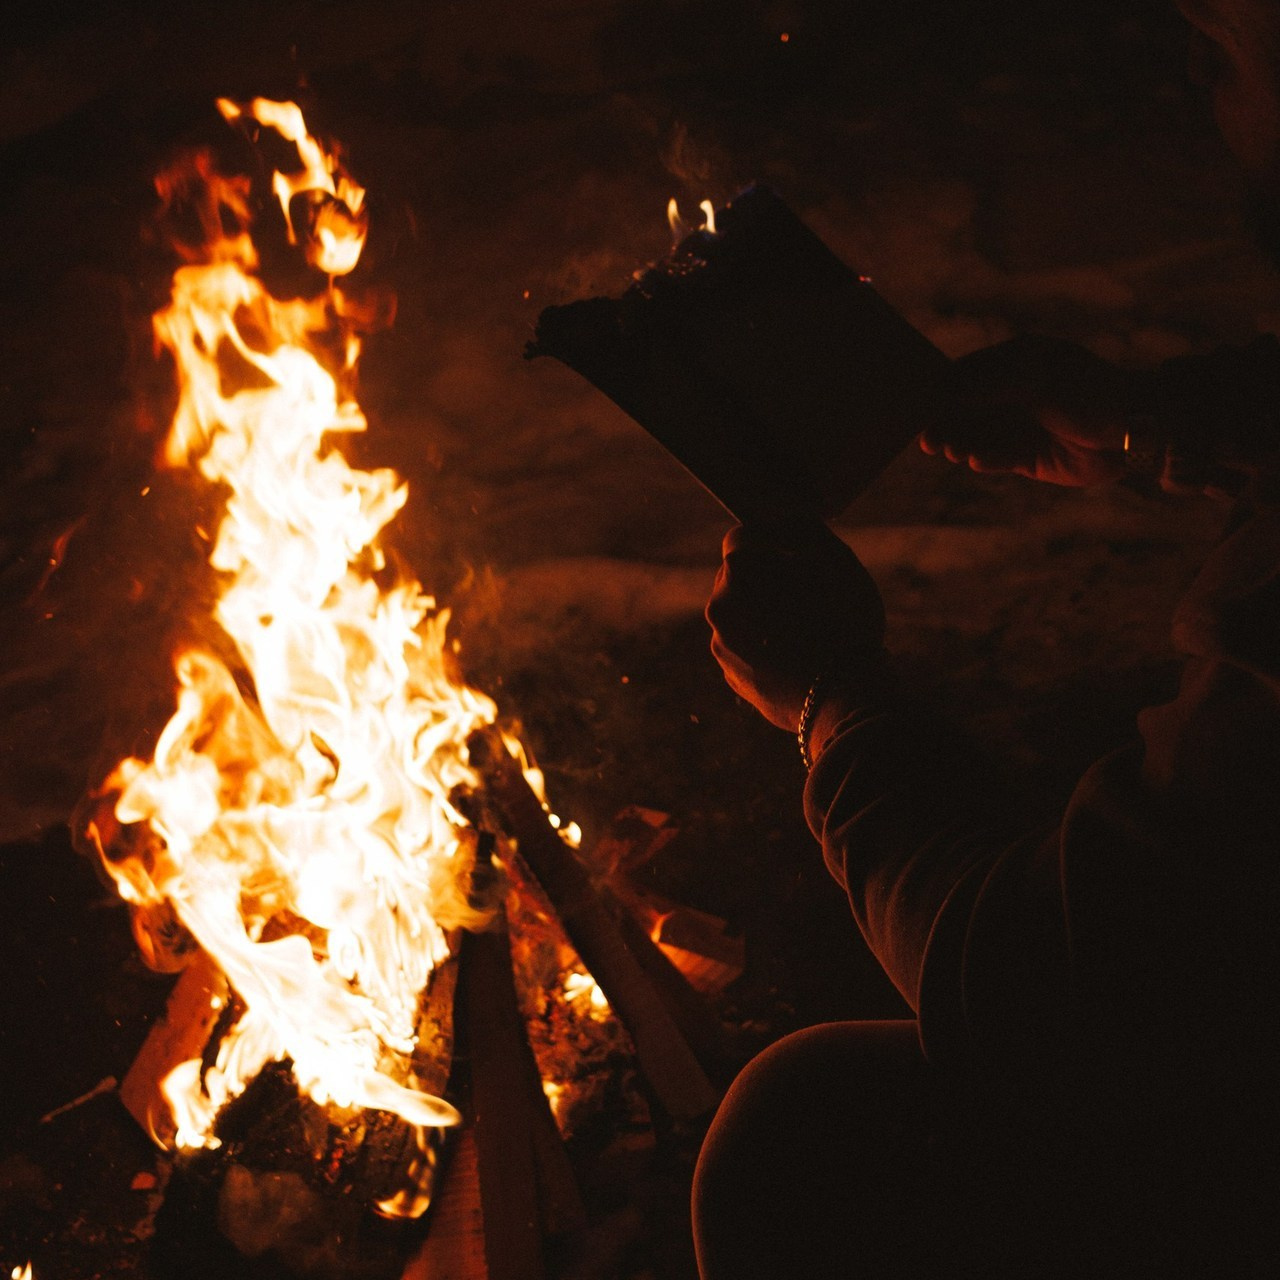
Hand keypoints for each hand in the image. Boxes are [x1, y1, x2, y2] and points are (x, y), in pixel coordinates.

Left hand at [705, 521, 884, 730]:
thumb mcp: (836, 557)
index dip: (772, 543)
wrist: (844, 696)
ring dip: (763, 616)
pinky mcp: (732, 678)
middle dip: (764, 580)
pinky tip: (798, 658)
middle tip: (807, 598)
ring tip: (806, 632)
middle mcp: (719, 604)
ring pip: (741, 616)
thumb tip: (782, 522)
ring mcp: (722, 645)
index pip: (743, 537)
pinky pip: (746, 651)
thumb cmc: (844, 618)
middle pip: (739, 577)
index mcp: (739, 567)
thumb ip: (802, 528)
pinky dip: (764, 649)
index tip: (797, 558)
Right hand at [920, 336, 1148, 486]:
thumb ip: (988, 384)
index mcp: (1014, 365)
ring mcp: (1019, 428)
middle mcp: (1012, 396)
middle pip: (965, 411)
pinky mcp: (1027, 459)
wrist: (1132, 429)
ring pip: (977, 438)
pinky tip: (976, 461)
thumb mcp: (1035, 378)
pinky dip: (985, 460)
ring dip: (962, 444)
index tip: (919, 405)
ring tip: (951, 450)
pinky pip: (997, 460)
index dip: (941, 390)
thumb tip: (944, 392)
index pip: (966, 375)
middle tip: (928, 438)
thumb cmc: (1087, 391)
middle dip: (946, 424)